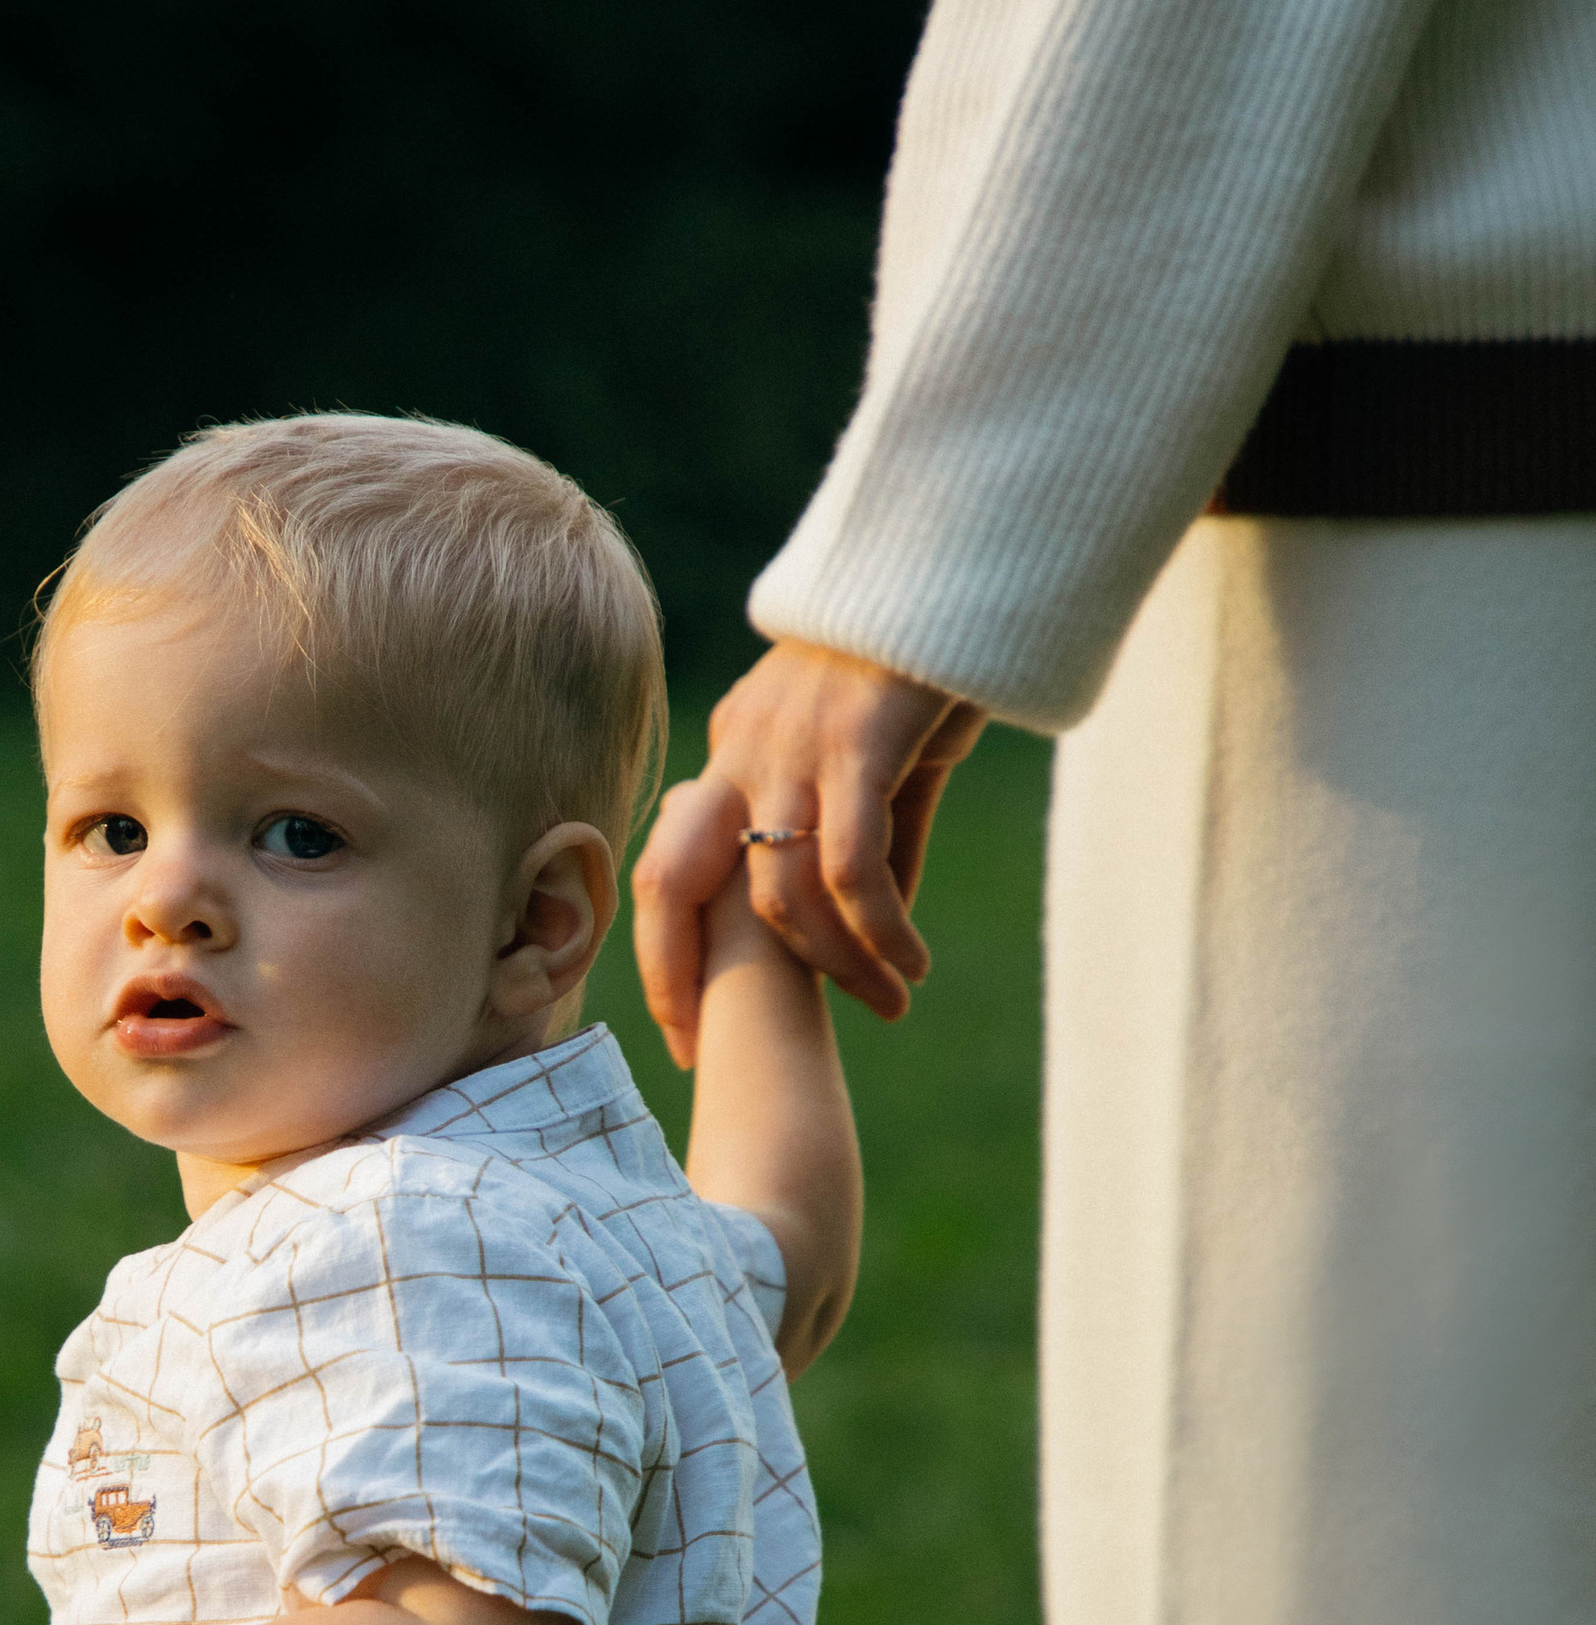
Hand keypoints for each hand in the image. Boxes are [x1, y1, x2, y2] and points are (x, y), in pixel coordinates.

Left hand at [633, 641, 986, 1045]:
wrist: (961, 570)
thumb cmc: (921, 664)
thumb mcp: (876, 759)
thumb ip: (870, 842)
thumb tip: (872, 927)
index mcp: (735, 749)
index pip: (669, 866)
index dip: (664, 954)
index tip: (683, 1030)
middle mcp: (745, 747)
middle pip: (675, 879)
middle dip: (679, 976)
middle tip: (715, 1054)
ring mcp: (797, 744)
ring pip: (781, 891)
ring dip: (833, 965)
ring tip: (888, 1001)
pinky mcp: (860, 740)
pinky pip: (851, 863)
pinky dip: (878, 929)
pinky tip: (909, 962)